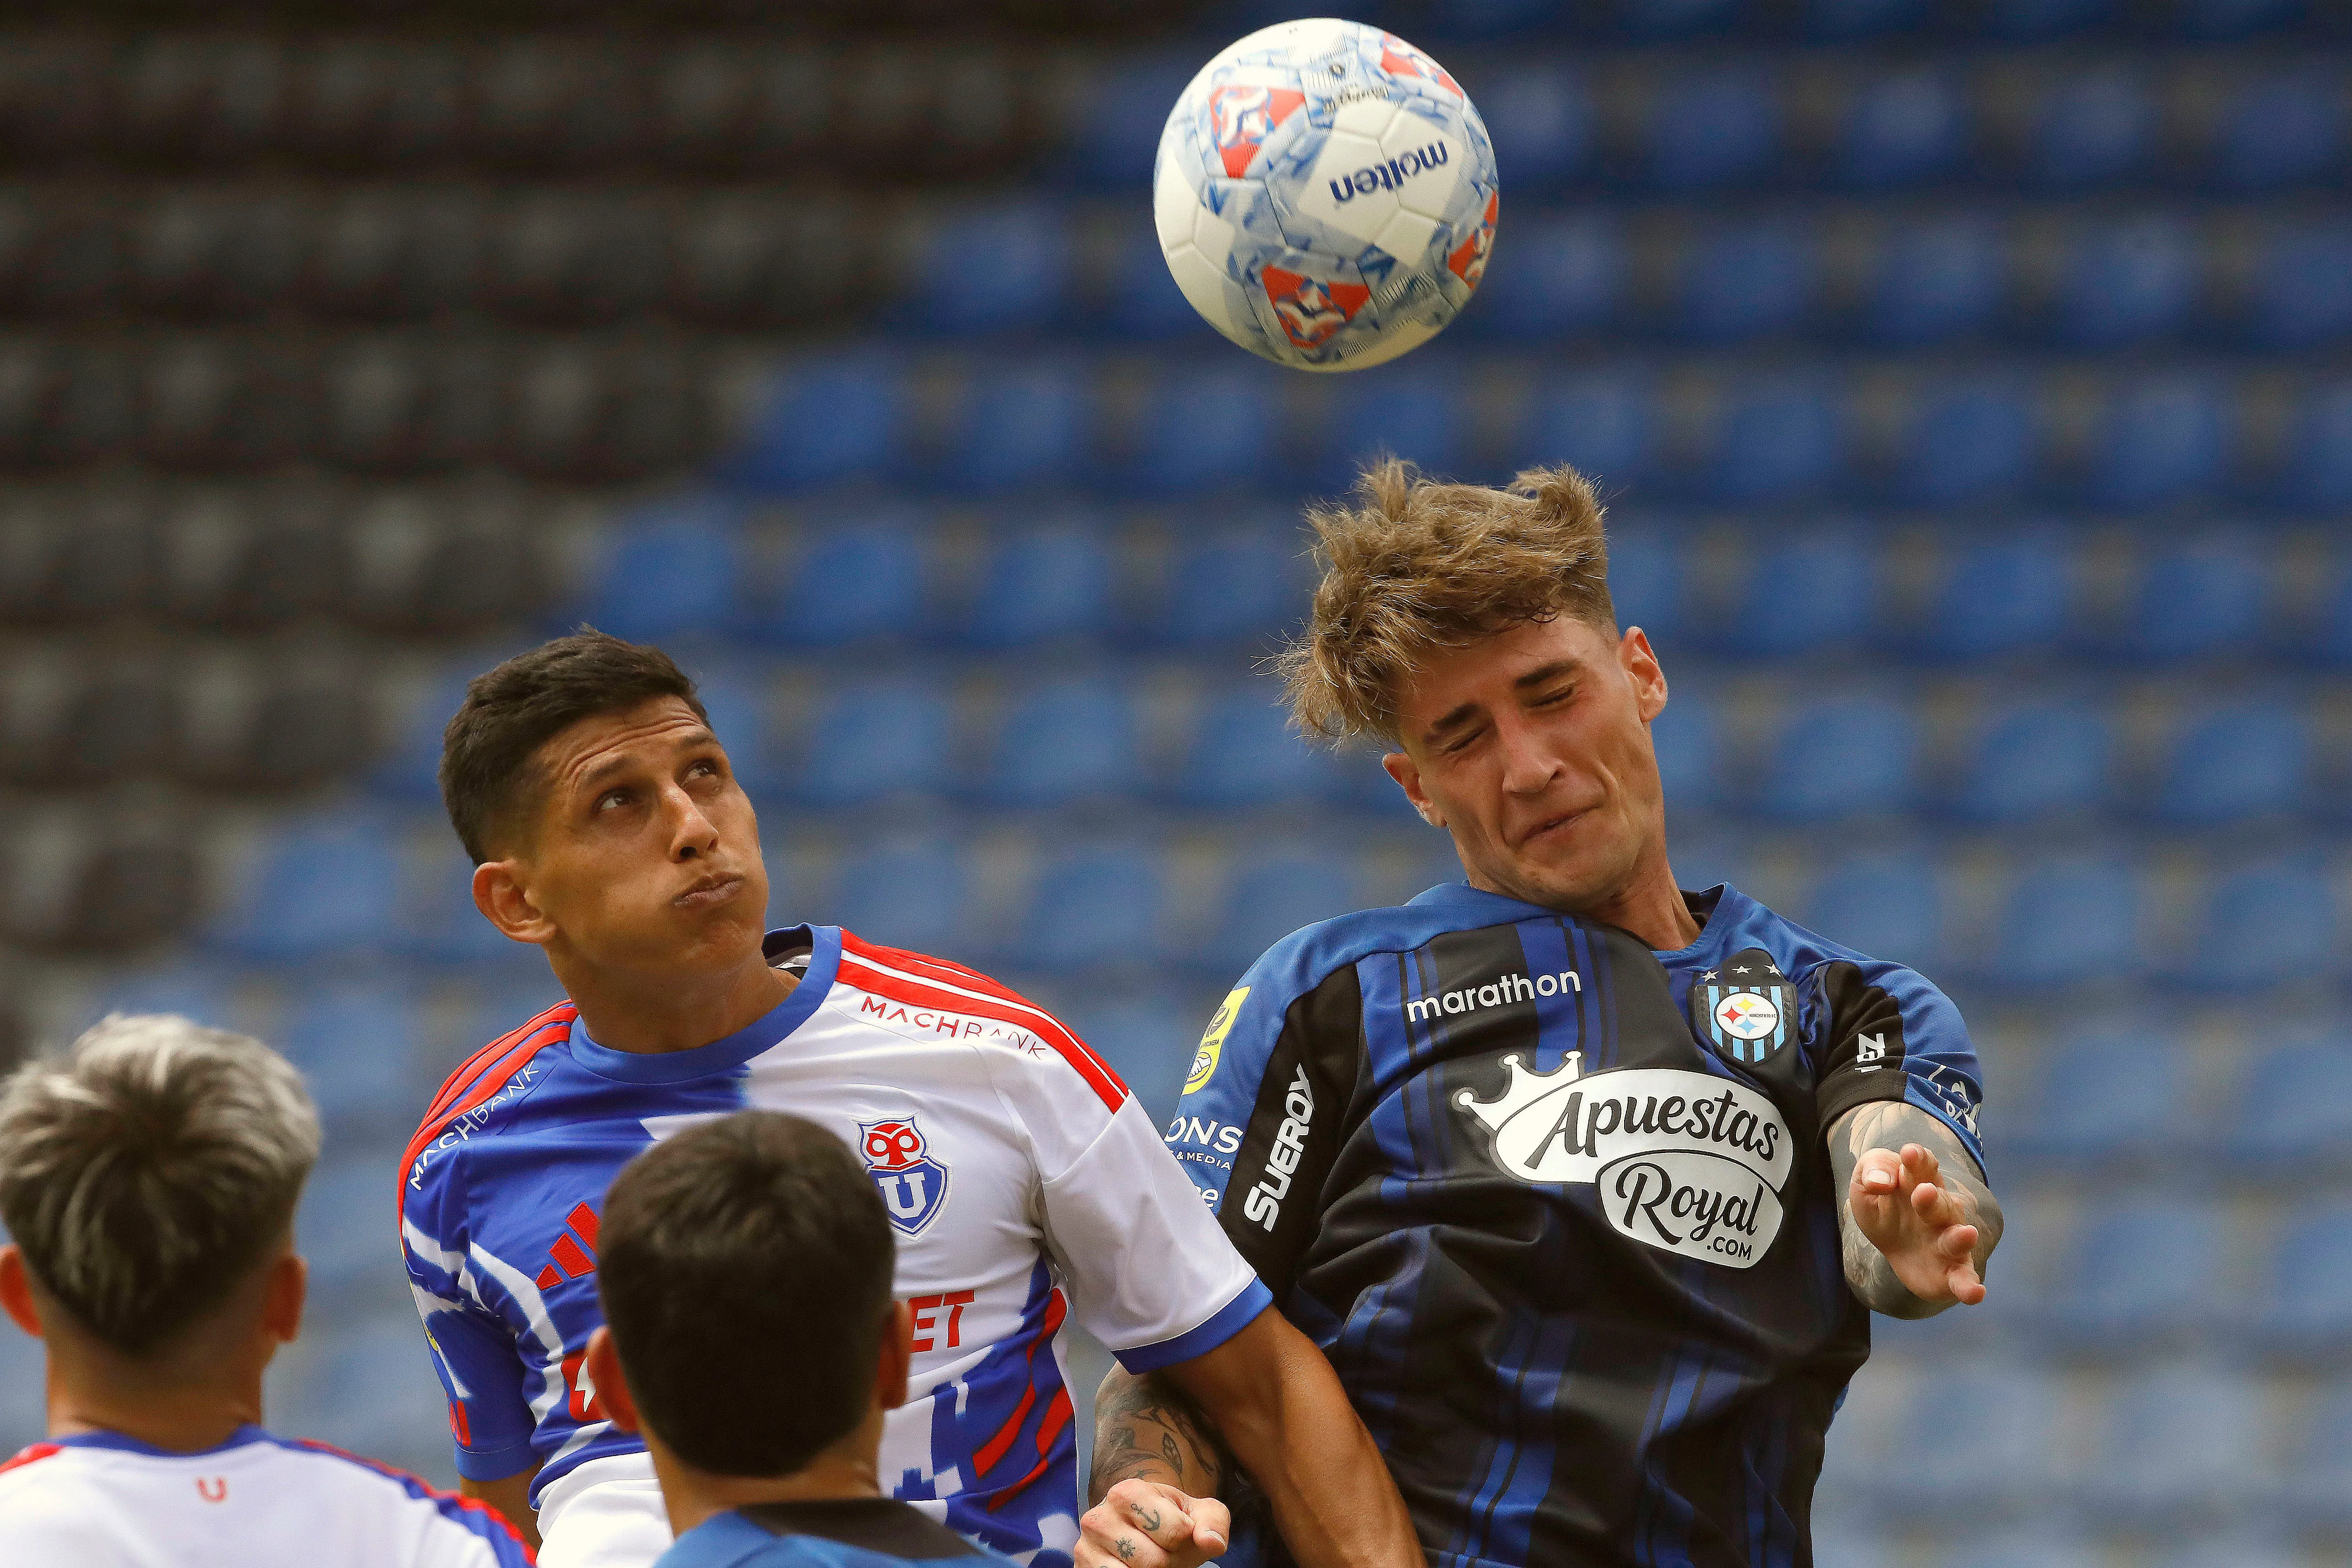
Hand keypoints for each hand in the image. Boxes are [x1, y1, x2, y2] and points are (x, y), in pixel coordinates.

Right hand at [1076, 1479, 1230, 1567]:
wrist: (1143, 1533)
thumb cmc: (1174, 1522)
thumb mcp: (1199, 1514)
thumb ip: (1213, 1522)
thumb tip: (1211, 1542)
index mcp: (1129, 1492)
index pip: (1175, 1532)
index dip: (1186, 1540)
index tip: (1179, 1533)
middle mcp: (1100, 1516)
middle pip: (1155, 1561)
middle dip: (1170, 1563)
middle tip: (1164, 1552)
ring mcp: (1086, 1545)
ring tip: (1149, 1560)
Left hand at [1848, 1142, 1984, 1305]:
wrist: (1892, 1244)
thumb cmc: (1884, 1207)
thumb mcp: (1865, 1186)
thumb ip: (1871, 1173)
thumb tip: (1879, 1182)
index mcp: (1919, 1183)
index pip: (1922, 1167)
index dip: (1918, 1160)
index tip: (1909, 1153)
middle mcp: (1939, 1211)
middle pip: (1939, 1202)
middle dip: (1932, 1198)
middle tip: (1923, 1192)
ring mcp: (1947, 1242)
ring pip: (1957, 1238)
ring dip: (1960, 1237)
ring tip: (1966, 1234)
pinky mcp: (1950, 1272)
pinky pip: (1963, 1279)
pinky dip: (1970, 1286)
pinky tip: (1975, 1293)